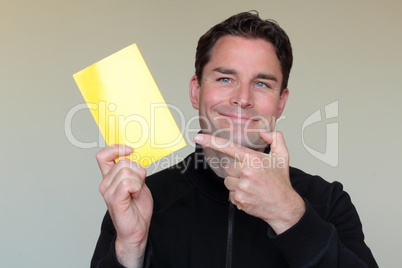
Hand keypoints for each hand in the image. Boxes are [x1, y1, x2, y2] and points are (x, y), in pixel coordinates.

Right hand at [96, 145, 152, 266]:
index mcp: (109, 178)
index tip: (129, 150)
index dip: (116, 149)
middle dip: (138, 171)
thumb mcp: (138, 183)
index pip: (103, 156)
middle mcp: (105, 183)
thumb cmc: (137, 208)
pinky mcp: (114, 199)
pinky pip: (128, 183)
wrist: (137, 229)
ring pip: (128, 171)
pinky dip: (137, 187)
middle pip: (124, 162)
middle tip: (139, 186)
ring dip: (139, 181)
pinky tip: (135, 196)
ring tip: (136, 193)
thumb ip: (133, 170)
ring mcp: (108, 191)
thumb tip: (133, 157)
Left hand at [194, 132, 304, 233]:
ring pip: (228, 181)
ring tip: (251, 186)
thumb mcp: (282, 156)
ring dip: (236, 183)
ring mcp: (242, 186)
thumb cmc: (280, 181)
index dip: (211, 141)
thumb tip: (263, 132)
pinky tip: (250, 195)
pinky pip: (230, 194)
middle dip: (237, 171)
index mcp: (254, 159)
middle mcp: (246, 172)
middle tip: (252, 176)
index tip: (198, 138)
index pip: (228, 147)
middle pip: (228, 167)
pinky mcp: (239, 199)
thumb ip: (275, 139)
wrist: (283, 206)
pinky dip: (237, 195)